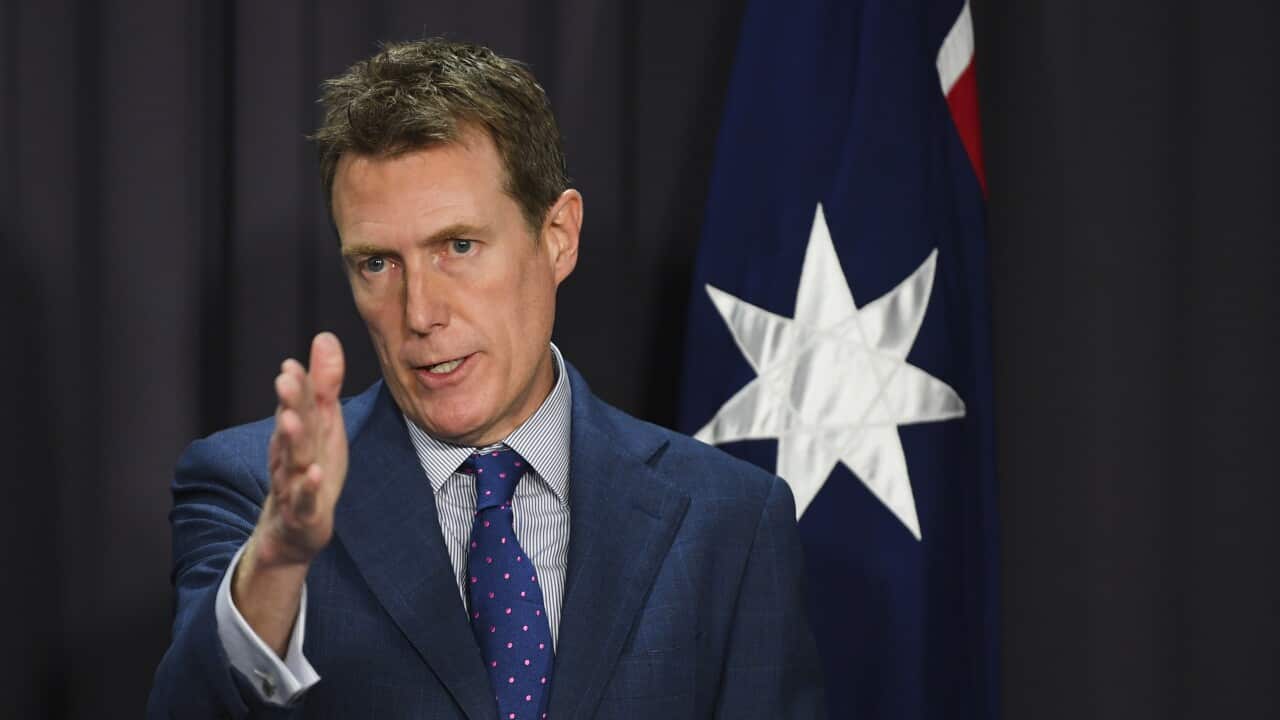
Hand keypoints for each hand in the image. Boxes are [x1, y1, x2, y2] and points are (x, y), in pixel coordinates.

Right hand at [255, 331, 348, 567]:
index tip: (291, 364)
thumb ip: (324, 384)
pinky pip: (306, 501)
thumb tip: (325, 337)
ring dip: (292, 440)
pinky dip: (309, 488)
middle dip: (289, 403)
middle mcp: (291, 454)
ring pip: (293, 461)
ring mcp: (294, 485)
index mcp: (299, 432)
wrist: (291, 531)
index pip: (297, 404)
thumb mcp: (322, 424)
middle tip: (284, 379)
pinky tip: (315, 474)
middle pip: (292, 426)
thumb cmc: (309, 468)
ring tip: (291, 419)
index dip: (296, 385)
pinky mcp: (304, 514)